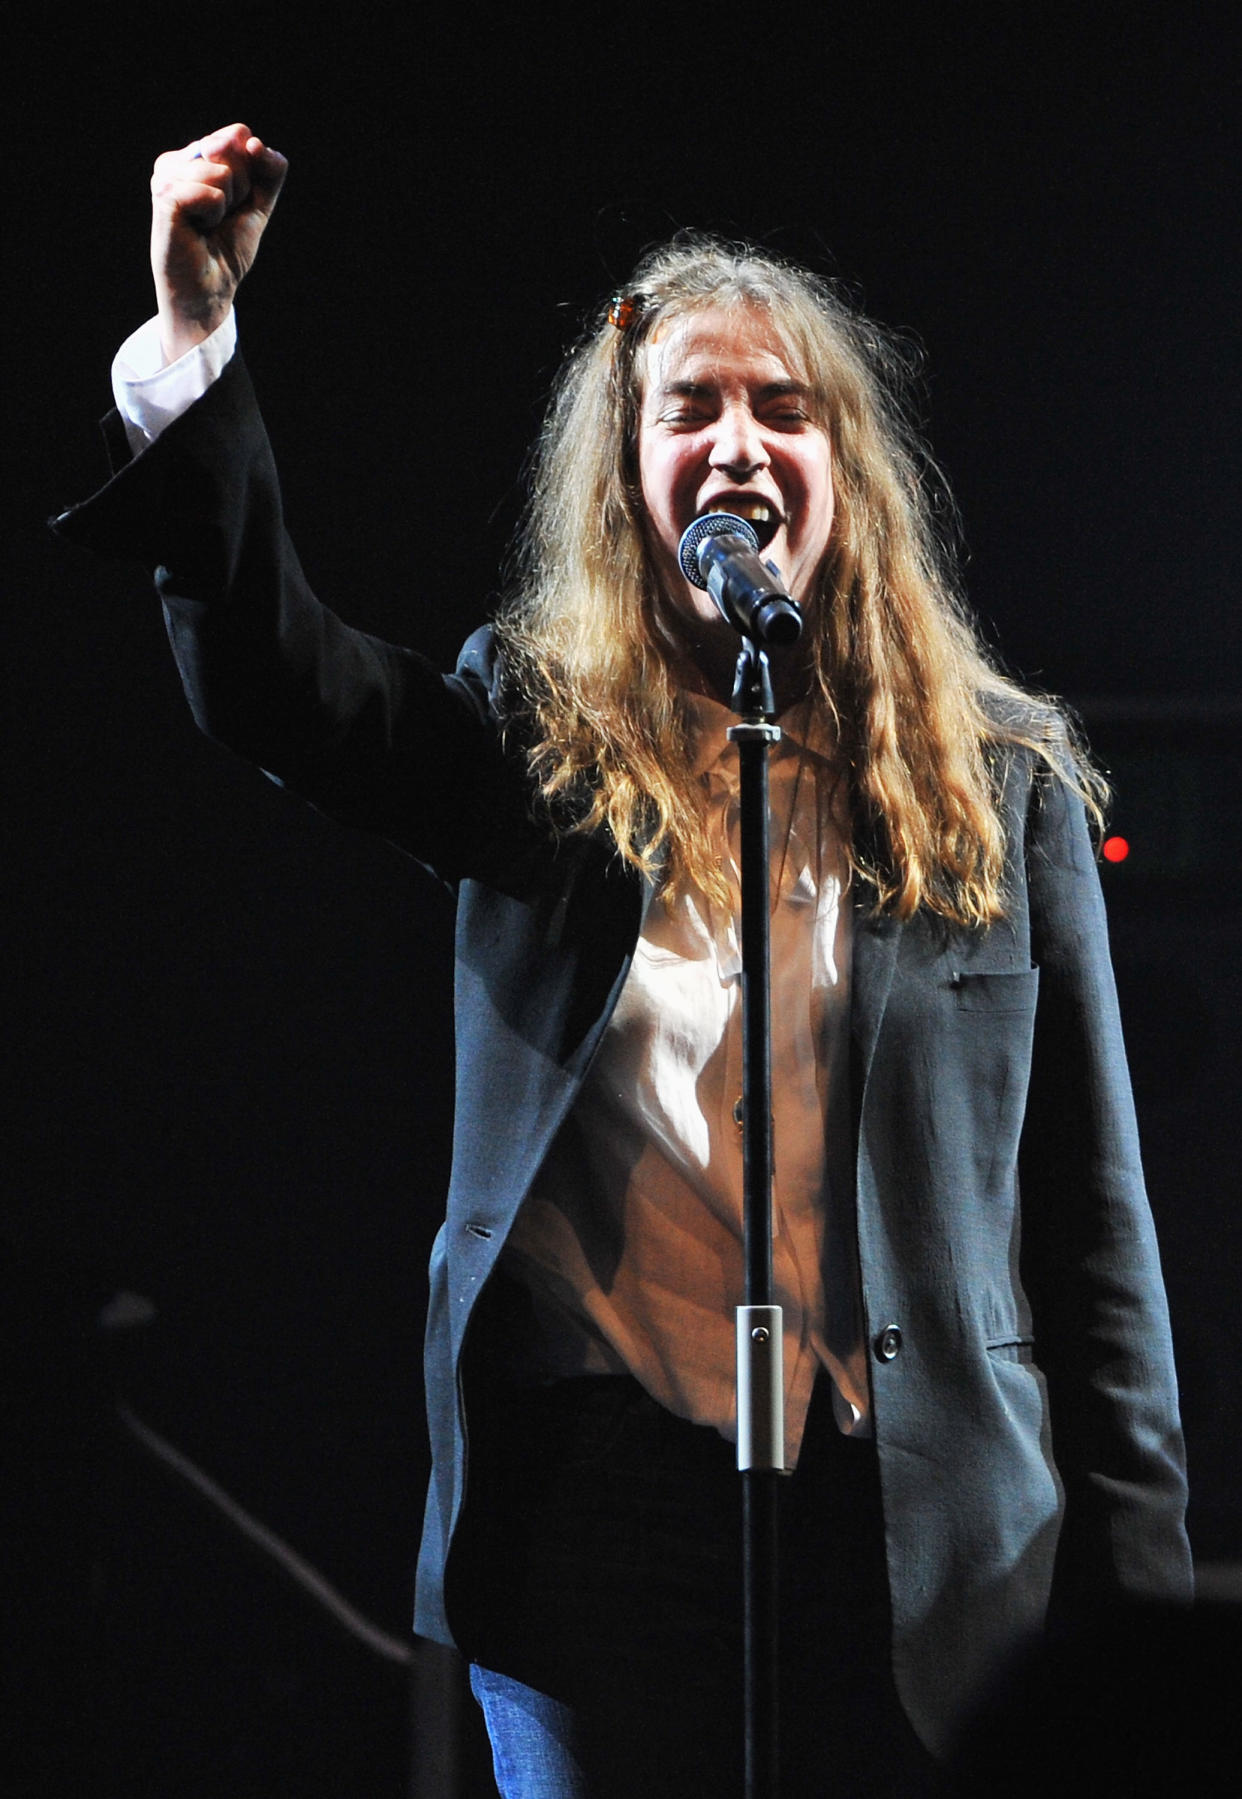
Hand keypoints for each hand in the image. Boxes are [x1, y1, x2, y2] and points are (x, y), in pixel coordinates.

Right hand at [150, 123, 287, 362]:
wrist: (210, 289)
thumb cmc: (227, 249)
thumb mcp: (257, 205)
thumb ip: (268, 171)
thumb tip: (256, 143)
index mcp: (194, 156)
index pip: (239, 136)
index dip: (250, 175)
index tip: (233, 203)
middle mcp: (175, 161)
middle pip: (232, 150)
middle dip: (240, 190)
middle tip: (219, 218)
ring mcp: (166, 176)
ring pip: (222, 171)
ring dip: (226, 206)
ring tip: (206, 225)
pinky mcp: (164, 196)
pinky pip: (211, 192)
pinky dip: (214, 215)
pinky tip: (196, 229)